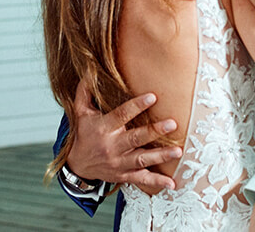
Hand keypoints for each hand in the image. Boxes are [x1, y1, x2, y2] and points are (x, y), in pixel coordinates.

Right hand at [66, 81, 182, 190]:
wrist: (76, 166)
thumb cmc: (84, 135)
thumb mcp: (81, 113)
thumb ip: (86, 92)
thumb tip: (89, 71)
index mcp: (104, 128)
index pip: (122, 115)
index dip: (137, 106)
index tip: (152, 97)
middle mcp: (112, 146)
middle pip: (135, 138)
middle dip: (154, 131)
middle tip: (172, 123)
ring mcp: (119, 163)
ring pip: (142, 159)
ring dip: (161, 156)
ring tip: (178, 151)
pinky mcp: (124, 175)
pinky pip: (141, 179)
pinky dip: (156, 183)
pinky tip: (171, 184)